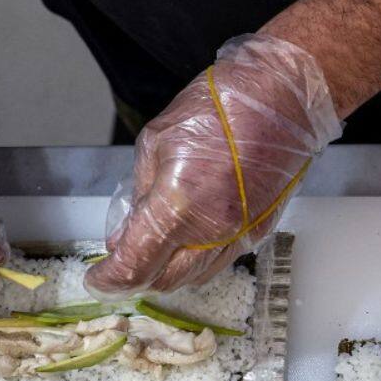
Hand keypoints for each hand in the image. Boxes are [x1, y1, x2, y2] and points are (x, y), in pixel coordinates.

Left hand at [86, 34, 340, 297]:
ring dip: (169, 268)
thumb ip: (140, 193)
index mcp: (179, 204)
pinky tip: (187, 235)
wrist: (282, 99)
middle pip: (165, 281)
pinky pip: (219, 261)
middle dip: (138, 277)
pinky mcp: (260, 232)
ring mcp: (240, 236)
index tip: (98, 277)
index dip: (110, 279)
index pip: (136, 266)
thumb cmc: (221, 107)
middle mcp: (212, 231)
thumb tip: (126, 234)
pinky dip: (196, 258)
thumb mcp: (156, 140)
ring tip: (154, 244)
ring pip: (194, 276)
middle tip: (121, 260)